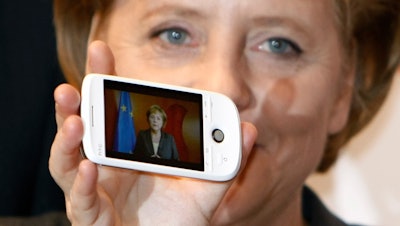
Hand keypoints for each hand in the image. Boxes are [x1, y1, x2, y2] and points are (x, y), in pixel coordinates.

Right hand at [49, 40, 256, 224]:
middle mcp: (107, 166)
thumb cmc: (180, 218)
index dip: (105, 82)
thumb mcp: (207, 185)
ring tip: (77, 122)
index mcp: (129, 150)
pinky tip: (89, 168)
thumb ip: (225, 158)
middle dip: (74, 106)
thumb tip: (246, 127)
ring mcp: (96, 191)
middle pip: (82, 131)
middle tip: (72, 85)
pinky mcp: (93, 218)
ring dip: (67, 141)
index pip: (113, 110)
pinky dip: (82, 184)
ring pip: (66, 163)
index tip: (101, 51)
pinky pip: (81, 200)